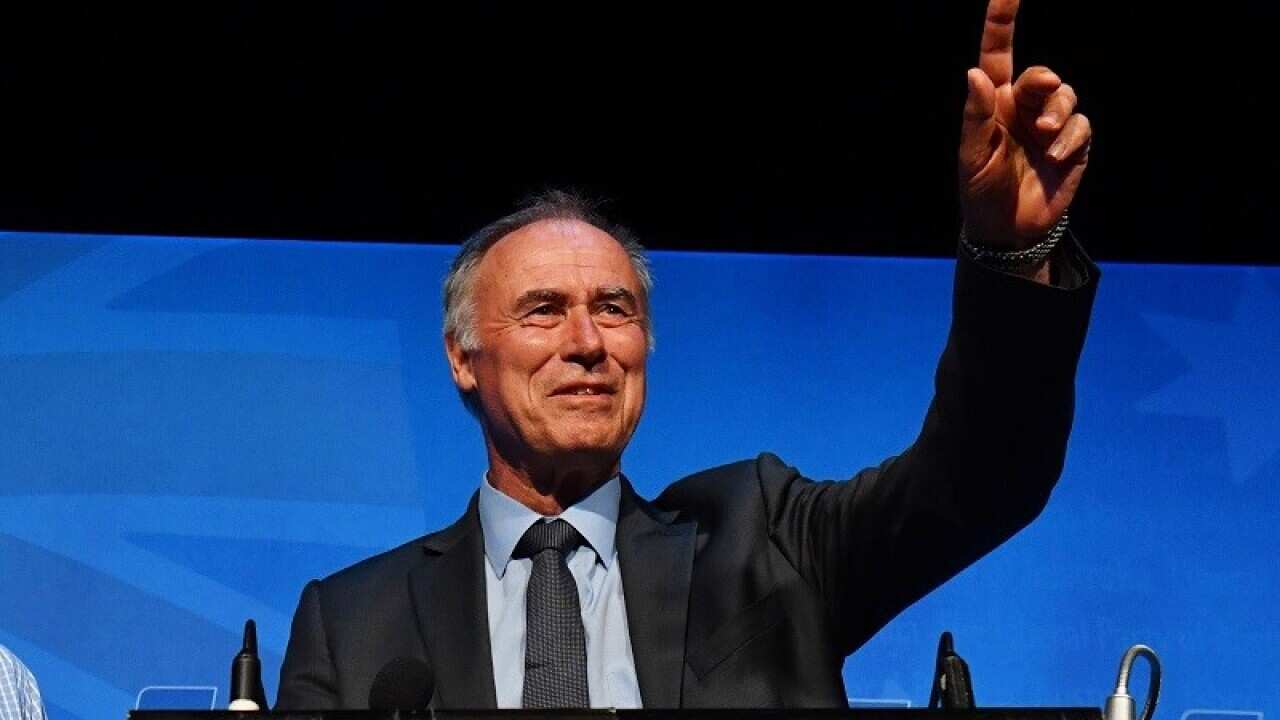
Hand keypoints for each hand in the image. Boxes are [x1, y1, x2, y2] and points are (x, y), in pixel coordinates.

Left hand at [958, 0, 1091, 249]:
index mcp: (994, 103)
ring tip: (1046, 134)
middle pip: (1042, 74)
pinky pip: (1081, 125)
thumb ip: (976, 115)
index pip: (998, 53)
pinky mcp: (1073, 145)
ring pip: (1065, 95)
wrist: (1009, 229)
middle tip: (1039, 93)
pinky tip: (1057, 156)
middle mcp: (1023, 108)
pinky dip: (1071, 137)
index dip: (1002, 20)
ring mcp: (1050, 125)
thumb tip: (975, 72)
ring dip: (1058, 110)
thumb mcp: (971, 157)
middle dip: (1043, 81)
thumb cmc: (981, 191)